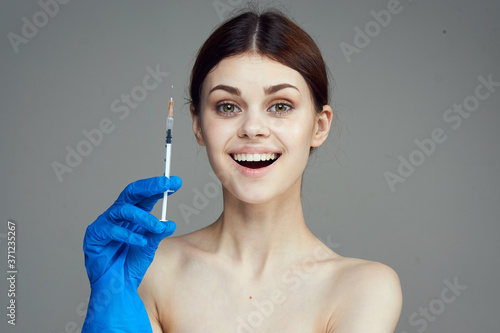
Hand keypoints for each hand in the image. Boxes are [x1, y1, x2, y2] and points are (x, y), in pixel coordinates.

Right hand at [82, 176, 180, 331]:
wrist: (117, 287)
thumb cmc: (131, 264)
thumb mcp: (150, 246)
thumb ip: (157, 233)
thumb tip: (170, 223)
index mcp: (132, 215)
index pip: (144, 195)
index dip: (158, 186)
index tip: (176, 182)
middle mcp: (117, 215)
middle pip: (131, 193)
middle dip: (151, 187)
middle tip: (166, 185)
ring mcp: (104, 223)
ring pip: (123, 210)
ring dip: (144, 218)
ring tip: (157, 227)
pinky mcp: (94, 236)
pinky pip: (111, 230)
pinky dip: (128, 235)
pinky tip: (140, 242)